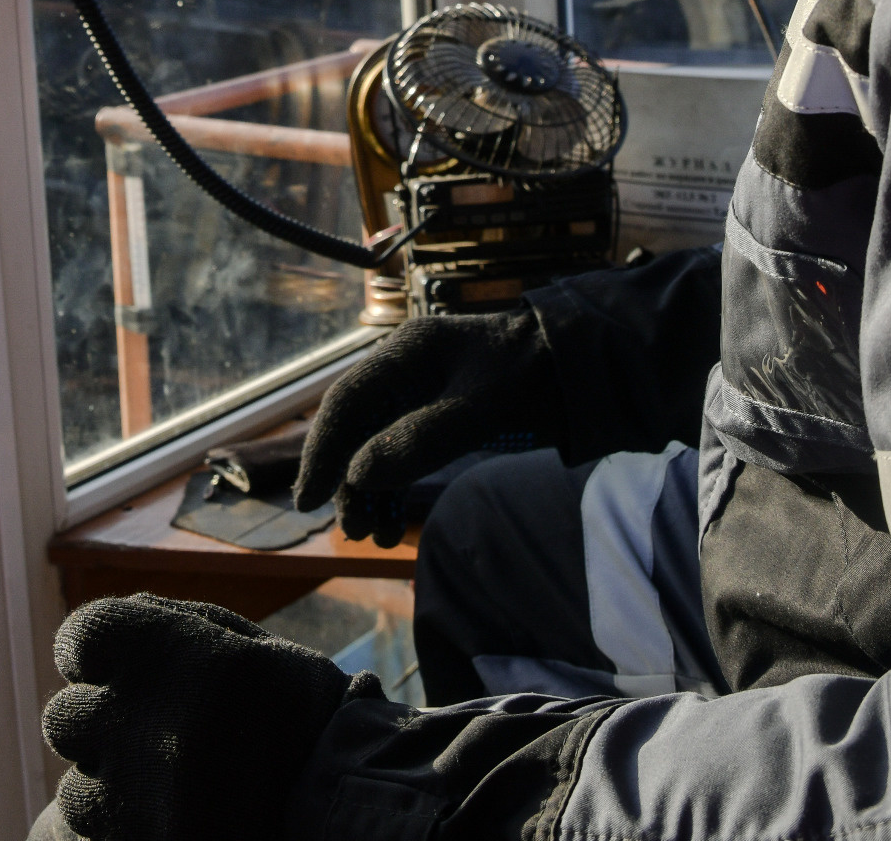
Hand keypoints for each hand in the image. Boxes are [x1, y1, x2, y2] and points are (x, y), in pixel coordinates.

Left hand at [40, 594, 360, 840]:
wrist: (345, 802)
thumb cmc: (298, 713)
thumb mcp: (246, 644)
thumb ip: (171, 625)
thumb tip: (104, 630)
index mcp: (168, 651)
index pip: (80, 638)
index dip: (92, 653)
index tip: (111, 669)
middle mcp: (140, 716)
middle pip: (62, 718)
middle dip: (98, 725)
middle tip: (148, 738)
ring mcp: (136, 790)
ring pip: (73, 788)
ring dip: (106, 785)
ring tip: (162, 788)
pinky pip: (98, 833)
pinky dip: (120, 826)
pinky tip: (166, 816)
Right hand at [292, 307, 560, 543]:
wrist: (581, 368)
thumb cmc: (533, 376)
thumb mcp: (478, 409)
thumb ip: (418, 440)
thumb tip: (359, 475)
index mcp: (406, 352)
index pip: (346, 402)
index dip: (323, 451)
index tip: (309, 498)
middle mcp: (404, 369)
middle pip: (354, 426)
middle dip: (346, 479)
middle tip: (350, 527)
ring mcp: (419, 391)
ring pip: (373, 445)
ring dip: (369, 490)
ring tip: (374, 536)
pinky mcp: (436, 415)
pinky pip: (398, 452)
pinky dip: (392, 486)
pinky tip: (391, 522)